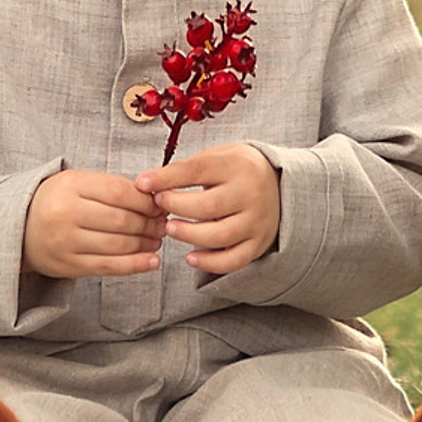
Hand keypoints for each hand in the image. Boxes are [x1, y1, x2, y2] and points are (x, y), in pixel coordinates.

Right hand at [23, 168, 162, 279]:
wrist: (19, 228)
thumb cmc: (57, 201)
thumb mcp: (78, 182)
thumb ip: (112, 188)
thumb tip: (154, 198)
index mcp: (71, 185)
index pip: (120, 192)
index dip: (146, 200)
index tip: (160, 203)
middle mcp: (67, 213)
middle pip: (122, 220)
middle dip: (149, 223)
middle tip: (163, 223)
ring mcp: (66, 242)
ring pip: (118, 245)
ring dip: (145, 243)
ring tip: (157, 239)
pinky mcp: (69, 266)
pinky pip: (108, 267)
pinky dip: (135, 265)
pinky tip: (151, 261)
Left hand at [140, 144, 279, 274]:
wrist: (278, 184)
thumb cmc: (235, 170)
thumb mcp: (214, 158)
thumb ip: (183, 170)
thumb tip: (145, 184)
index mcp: (237, 165)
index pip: (197, 171)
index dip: (166, 178)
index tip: (142, 184)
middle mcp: (251, 193)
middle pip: (208, 206)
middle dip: (176, 207)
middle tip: (158, 207)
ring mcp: (257, 221)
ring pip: (220, 235)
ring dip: (188, 235)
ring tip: (170, 228)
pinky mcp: (258, 243)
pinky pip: (233, 260)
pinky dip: (209, 263)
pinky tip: (190, 257)